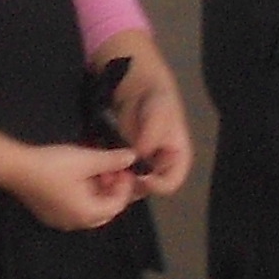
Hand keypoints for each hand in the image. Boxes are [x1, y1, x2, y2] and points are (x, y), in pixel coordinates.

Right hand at [0, 141, 150, 232]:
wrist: (17, 168)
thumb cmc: (54, 165)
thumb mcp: (87, 159)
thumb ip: (112, 160)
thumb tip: (132, 157)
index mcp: (87, 214)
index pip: (117, 206)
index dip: (125, 187)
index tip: (125, 169)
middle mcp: (75, 222)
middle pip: (104, 211)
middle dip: (112, 191)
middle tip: (112, 171)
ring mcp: (60, 220)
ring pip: (89, 209)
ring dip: (98, 191)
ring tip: (96, 169)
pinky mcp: (49, 213)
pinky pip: (74, 208)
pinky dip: (83, 195)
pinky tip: (80, 176)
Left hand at [96, 31, 196, 194]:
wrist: (140, 90)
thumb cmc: (157, 100)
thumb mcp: (158, 113)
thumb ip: (151, 134)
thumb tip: (139, 154)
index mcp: (177, 158)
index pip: (171, 182)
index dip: (157, 185)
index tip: (140, 178)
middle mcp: (161, 166)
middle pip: (149, 188)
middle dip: (132, 186)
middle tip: (117, 180)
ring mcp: (143, 165)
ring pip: (132, 185)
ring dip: (118, 183)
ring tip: (105, 176)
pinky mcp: (126, 161)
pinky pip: (120, 175)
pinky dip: (110, 175)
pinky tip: (100, 170)